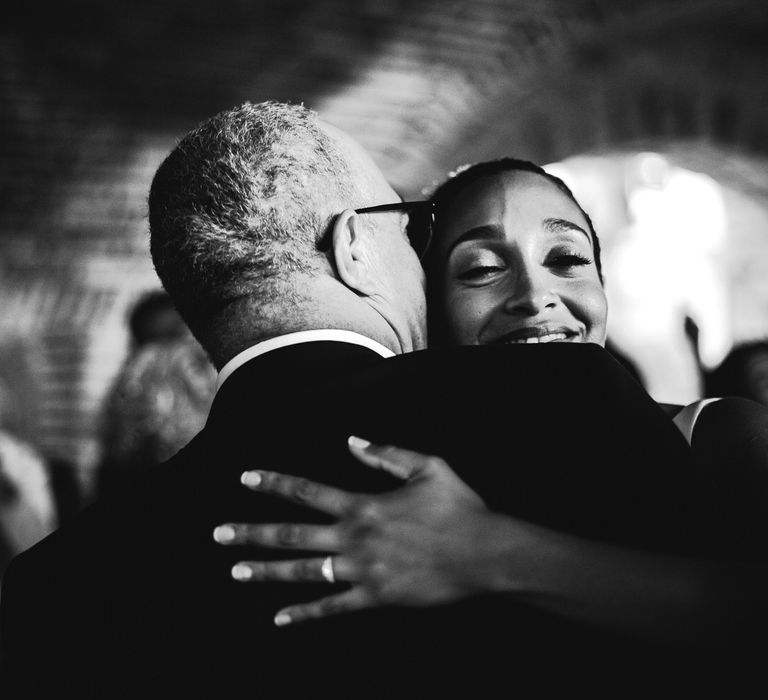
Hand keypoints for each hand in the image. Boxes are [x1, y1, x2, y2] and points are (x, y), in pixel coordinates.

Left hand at [213, 436, 490, 625]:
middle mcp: (354, 538)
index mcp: (363, 505)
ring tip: (234, 570)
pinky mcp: (375, 597)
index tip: (245, 479)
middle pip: (292, 535)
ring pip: (303, 572)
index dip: (273, 483)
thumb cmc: (458, 507)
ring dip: (266, 571)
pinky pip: (332, 607)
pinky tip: (278, 618)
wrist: (483, 554)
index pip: (307, 491)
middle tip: (217, 534)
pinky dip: (304, 613)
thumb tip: (350, 440)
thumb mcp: (426, 467)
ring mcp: (362, 570)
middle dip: (251, 532)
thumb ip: (385, 453)